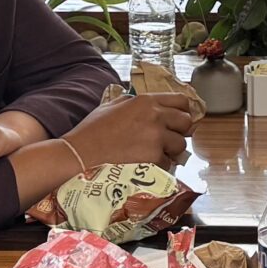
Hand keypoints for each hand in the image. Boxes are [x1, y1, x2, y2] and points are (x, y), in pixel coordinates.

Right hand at [66, 92, 199, 168]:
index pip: (182, 101)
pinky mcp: (154, 159)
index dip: (183, 111)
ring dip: (171, 151)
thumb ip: (132, 102)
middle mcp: (155, 117)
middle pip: (186, 123)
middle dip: (179, 132)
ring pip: (180, 146)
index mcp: (146, 101)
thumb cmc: (91, 131)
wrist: (80, 155)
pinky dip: (160, 166)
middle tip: (167, 140)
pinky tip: (144, 166)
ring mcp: (156, 138)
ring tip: (154, 155)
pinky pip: (168, 164)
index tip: (178, 120)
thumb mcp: (111, 106)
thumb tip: (146, 105)